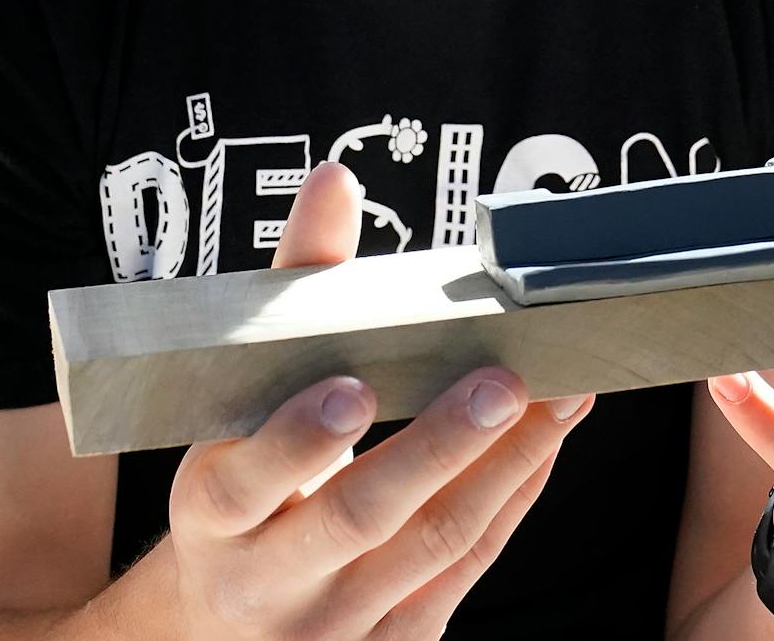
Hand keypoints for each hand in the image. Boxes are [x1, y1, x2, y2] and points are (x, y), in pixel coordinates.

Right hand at [167, 160, 594, 637]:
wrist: (225, 618)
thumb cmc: (246, 471)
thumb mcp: (240, 393)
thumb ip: (294, 284)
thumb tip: (334, 178)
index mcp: (213, 512)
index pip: (249, 479)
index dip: (298, 439)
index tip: (353, 388)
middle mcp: (265, 583)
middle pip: (358, 516)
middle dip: (436, 447)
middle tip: (503, 380)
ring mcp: (331, 631)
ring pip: (431, 546)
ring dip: (506, 464)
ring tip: (560, 392)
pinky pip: (464, 573)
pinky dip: (512, 499)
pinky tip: (549, 440)